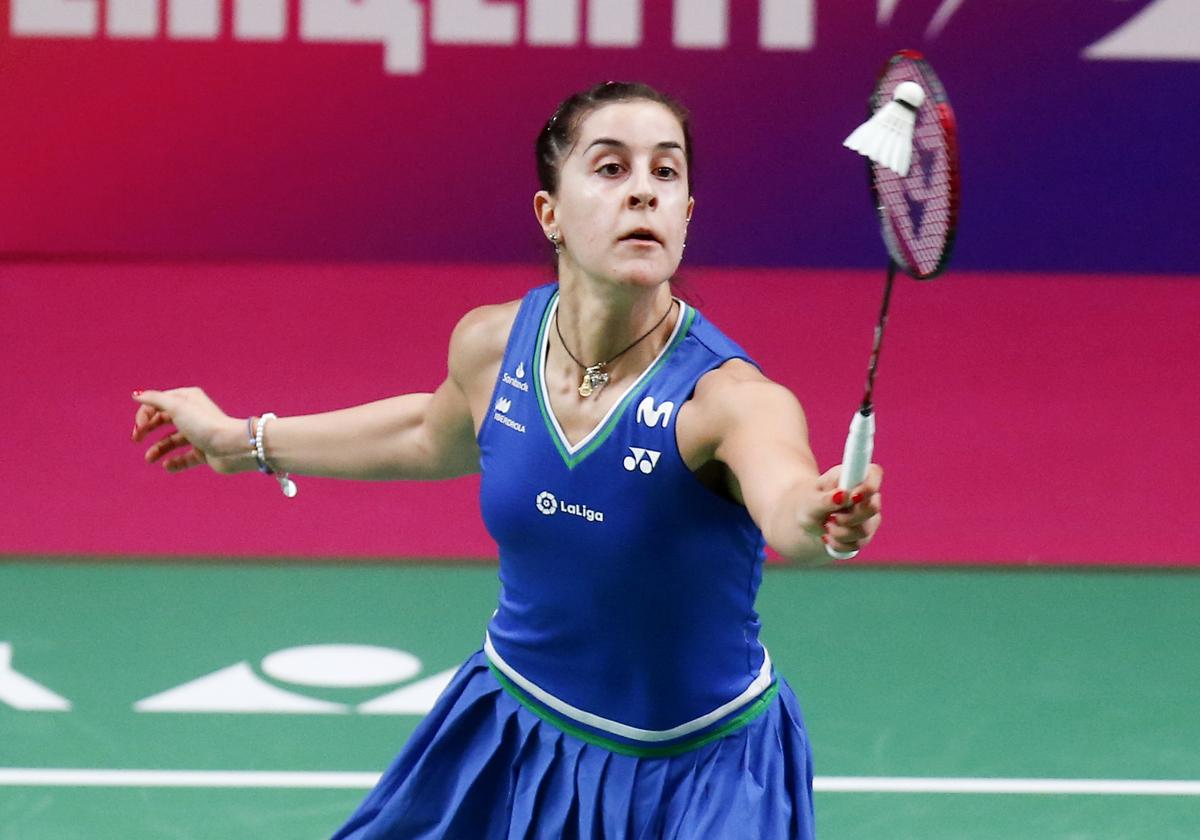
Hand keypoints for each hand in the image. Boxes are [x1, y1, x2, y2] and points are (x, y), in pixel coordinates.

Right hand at [131, 388, 248, 473]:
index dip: (144, 413)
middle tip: (136, 438)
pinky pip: (185, 457)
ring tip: (149, 459)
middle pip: (163, 419)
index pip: (158, 402)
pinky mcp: (204, 451)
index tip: (140, 427)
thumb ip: (154, 399)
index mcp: (187, 399)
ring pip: (172, 440)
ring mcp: (198, 434)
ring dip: (158, 449)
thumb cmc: (204, 424)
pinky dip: (174, 462)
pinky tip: (167, 466)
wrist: (231, 446)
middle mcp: (193, 414)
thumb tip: (136, 394)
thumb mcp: (176, 407)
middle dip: (147, 428)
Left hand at [808, 463, 882, 555]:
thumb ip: (826, 499)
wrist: (807, 522)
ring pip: (864, 530)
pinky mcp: (866, 534)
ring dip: (839, 532)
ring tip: (826, 526)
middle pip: (872, 508)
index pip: (874, 473)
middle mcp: (867, 495)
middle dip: (848, 517)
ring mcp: (869, 516)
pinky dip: (839, 543)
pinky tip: (829, 537)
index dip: (869, 486)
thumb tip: (842, 495)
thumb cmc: (809, 504)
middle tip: (831, 517)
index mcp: (854, 476)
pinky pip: (857, 544)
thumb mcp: (811, 500)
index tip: (853, 497)